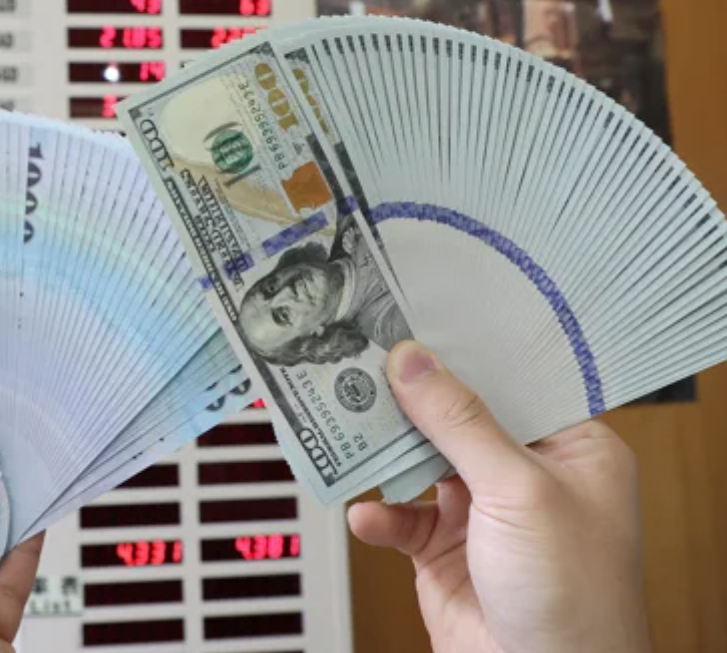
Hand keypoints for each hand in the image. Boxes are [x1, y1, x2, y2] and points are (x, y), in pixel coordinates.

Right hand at [348, 341, 650, 652]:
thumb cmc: (575, 598)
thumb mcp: (519, 490)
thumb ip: (461, 421)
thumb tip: (414, 361)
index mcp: (573, 451)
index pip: (513, 384)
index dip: (464, 356)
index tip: (414, 325)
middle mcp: (528, 478)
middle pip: (457, 419)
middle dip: (411, 401)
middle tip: (365, 365)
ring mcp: (484, 515)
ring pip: (421, 463)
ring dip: (385, 453)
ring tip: (348, 426)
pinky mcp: (445, 552)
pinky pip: (401, 518)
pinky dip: (379, 513)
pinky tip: (367, 511)